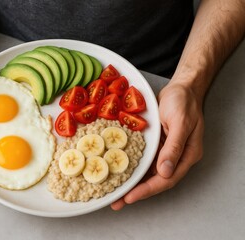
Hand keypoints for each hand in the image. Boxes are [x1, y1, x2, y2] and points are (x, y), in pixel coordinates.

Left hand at [111, 82, 203, 209]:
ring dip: (132, 182)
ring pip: (148, 172)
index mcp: (187, 155)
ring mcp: (166, 151)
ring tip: (115, 193)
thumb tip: (165, 172)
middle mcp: (176, 157)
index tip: (130, 197)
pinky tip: (120, 172)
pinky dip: (132, 167)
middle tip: (117, 201)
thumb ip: (174, 147)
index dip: (147, 190)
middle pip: (156, 180)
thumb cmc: (183, 102)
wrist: (181, 88)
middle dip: (136, 191)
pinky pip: (144, 159)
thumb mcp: (180, 122)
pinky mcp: (157, 144)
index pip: (167, 179)